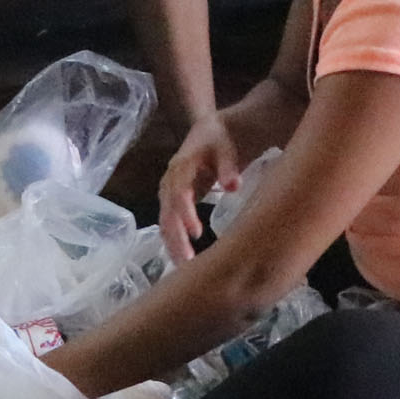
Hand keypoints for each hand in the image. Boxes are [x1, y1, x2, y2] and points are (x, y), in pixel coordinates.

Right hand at [156, 110, 247, 263]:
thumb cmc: (218, 140)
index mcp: (181, 167)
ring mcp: (168, 191)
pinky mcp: (172, 200)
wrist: (206, 131)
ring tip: (184, 266)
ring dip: (172, 243)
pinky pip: (168, 223)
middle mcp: (169, 181)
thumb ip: (228, 166)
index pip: (179, 192)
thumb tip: (233, 186)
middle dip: (176, 237)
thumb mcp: (225, 147)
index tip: (196, 232)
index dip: (185, 213)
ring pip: (165, 221)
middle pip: (168, 212)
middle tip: (187, 261)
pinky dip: (173, 241)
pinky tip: (182, 260)